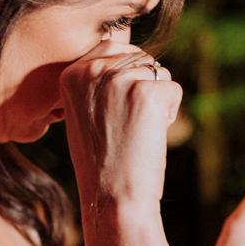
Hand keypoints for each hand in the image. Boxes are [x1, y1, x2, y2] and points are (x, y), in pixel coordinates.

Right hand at [59, 41, 180, 215]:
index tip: (116, 111)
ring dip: (156, 102)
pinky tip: (149, 137)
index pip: (113, 48)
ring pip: (158, 74)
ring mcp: (120, 80)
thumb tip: (129, 57)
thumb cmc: (100, 160)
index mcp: (71, 73)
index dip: (126, 77)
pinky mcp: (148, 94)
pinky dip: (170, 114)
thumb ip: (98, 81)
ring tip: (135, 132)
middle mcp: (92, 70)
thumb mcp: (83, 111)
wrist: (111, 197)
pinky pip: (173, 90)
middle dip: (142, 88)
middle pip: (139, 59)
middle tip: (126, 125)